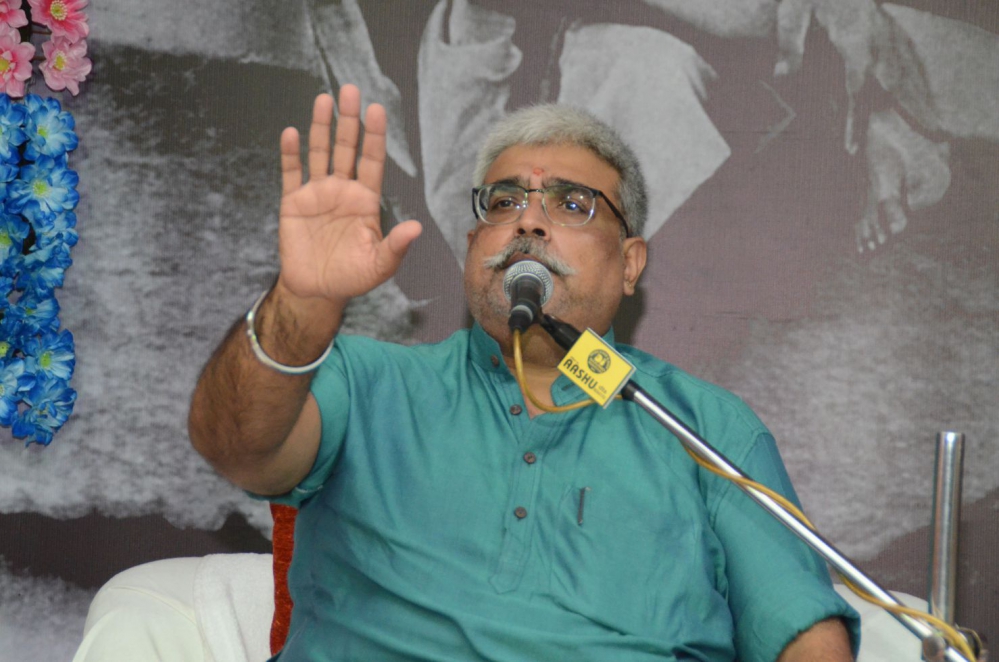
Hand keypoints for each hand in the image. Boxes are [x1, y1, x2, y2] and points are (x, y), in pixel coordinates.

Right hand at [276, 84, 421, 304]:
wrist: (317, 290)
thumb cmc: (353, 277)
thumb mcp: (380, 265)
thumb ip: (396, 246)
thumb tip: (416, 228)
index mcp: (366, 201)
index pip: (372, 161)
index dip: (374, 137)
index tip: (376, 110)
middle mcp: (342, 190)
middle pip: (347, 149)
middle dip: (349, 120)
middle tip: (350, 90)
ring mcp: (317, 194)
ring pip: (320, 153)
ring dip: (321, 127)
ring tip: (323, 100)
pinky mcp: (293, 203)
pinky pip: (292, 173)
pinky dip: (291, 154)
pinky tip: (291, 132)